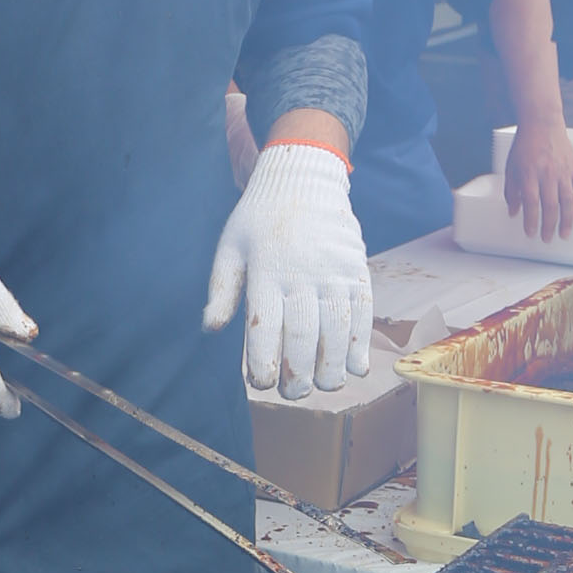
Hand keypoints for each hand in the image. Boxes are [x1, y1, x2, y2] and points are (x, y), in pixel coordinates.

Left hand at [205, 142, 372, 398]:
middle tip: (291, 394)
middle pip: (302, 337)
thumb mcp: (229, 247)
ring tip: (324, 386)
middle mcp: (302, 274)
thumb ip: (222, 290)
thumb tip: (210, 329)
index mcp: (266, 271)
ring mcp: (334, 272)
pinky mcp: (357, 271)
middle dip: (297, 375)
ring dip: (332, 367)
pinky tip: (354, 368)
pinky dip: (360, 345)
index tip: (261, 384)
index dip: (264, 363)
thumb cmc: (258, 219)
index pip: (264, 328)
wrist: (303, 179)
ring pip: (336, 331)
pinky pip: (362, 314)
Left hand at [502, 119, 572, 242]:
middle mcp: (547, 175)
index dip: (531, 221)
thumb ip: (512, 191)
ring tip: (564, 234)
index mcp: (530, 175)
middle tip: (546, 238)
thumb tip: (513, 211)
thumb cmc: (526, 144)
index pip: (532, 204)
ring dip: (566, 220)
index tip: (530, 233)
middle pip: (550, 206)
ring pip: (567, 201)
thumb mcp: (512, 167)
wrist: (542, 122)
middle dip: (548, 226)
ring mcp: (563, 172)